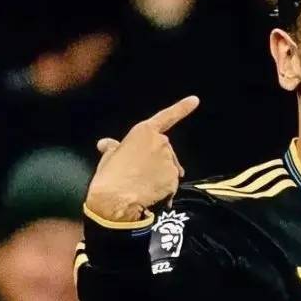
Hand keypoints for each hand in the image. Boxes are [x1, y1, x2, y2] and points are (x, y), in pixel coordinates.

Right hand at [85, 96, 198, 221]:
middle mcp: (161, 143)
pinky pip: (171, 184)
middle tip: (139, 174)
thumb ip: (113, 148)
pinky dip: (164, 190)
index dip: (182, 108)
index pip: (167, 117)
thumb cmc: (109, 176)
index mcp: (144, 132)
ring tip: (142, 186)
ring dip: (159, 176)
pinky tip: (150, 196)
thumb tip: (105, 143)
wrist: (116, 200)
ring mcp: (169, 162)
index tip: (195, 100)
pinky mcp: (174, 180)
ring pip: (168, 168)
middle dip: (156, 160)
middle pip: (164, 150)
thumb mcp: (108, 157)